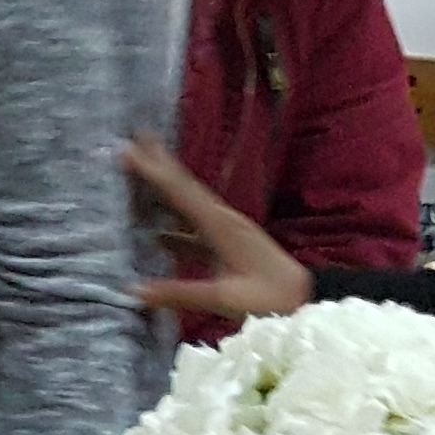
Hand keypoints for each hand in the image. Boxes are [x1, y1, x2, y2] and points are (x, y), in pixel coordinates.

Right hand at [123, 139, 312, 323]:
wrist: (306, 299)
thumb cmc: (269, 299)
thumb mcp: (224, 298)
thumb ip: (178, 293)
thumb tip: (132, 290)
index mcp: (221, 226)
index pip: (180, 193)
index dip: (153, 171)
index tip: (128, 151)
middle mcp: (223, 219)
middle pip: (185, 185)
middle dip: (161, 161)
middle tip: (137, 135)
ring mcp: (227, 229)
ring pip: (188, 201)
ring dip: (165, 184)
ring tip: (142, 169)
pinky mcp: (228, 242)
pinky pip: (193, 224)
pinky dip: (174, 219)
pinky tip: (156, 230)